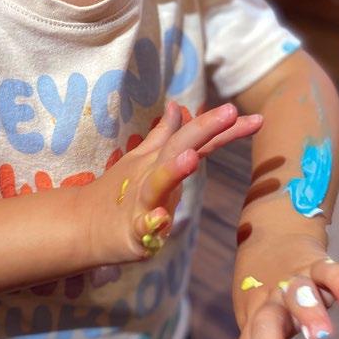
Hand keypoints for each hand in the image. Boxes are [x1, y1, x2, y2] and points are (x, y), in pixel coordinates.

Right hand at [82, 101, 263, 263]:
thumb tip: (177, 107)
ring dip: (173, 170)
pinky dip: (151, 224)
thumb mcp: (141, 162)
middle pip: (179, 149)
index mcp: (160, 162)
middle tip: (229, 112)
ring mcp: (140, 202)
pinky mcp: (131, 231)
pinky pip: (144, 228)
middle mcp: (152, 176)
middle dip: (204, 131)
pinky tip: (161, 219)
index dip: (224, 129)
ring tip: (190, 158)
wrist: (82, 226)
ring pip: (158, 184)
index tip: (256, 118)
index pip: (196, 141)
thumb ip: (162, 135)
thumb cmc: (117, 193)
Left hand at [228, 233, 338, 338]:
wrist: (270, 230)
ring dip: (307, 315)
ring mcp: (292, 282)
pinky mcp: (314, 262)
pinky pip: (327, 271)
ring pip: (297, 296)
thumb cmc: (264, 287)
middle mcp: (270, 303)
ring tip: (322, 336)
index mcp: (254, 322)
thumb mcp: (258, 318)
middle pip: (264, 329)